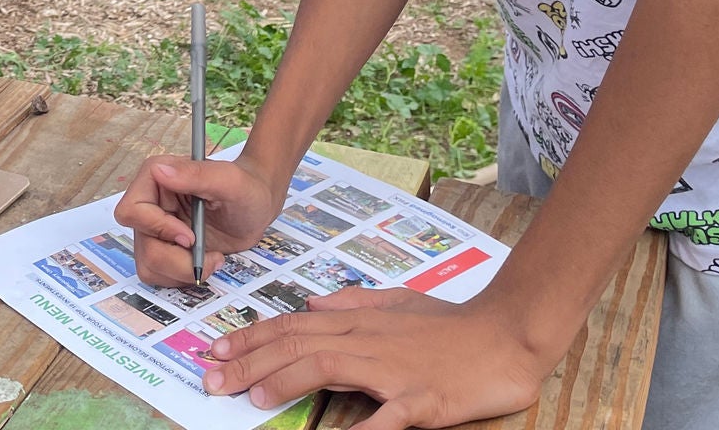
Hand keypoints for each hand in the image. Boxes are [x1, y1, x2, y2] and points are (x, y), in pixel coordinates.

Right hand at [113, 153, 284, 287]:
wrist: (258, 207)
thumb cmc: (247, 188)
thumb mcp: (229, 180)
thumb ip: (196, 174)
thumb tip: (160, 171)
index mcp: (156, 177)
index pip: (132, 211)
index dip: (157, 229)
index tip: (191, 237)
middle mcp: (150, 204)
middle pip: (142, 245)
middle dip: (176, 259)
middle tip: (208, 255)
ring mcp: (156, 229)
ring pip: (148, 265)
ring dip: (181, 271)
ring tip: (211, 258)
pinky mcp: (165, 248)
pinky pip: (158, 274)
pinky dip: (182, 277)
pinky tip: (205, 262)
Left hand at [202, 288, 550, 428]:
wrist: (507, 334)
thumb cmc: (453, 324)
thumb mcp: (398, 302)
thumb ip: (353, 302)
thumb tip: (313, 302)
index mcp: (360, 321)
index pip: (293, 325)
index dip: (251, 337)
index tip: (216, 349)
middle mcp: (368, 339)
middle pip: (297, 345)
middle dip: (249, 361)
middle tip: (211, 378)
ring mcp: (394, 370)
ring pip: (327, 365)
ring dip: (285, 380)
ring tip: (252, 397)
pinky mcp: (422, 400)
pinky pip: (385, 417)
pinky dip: (360, 429)